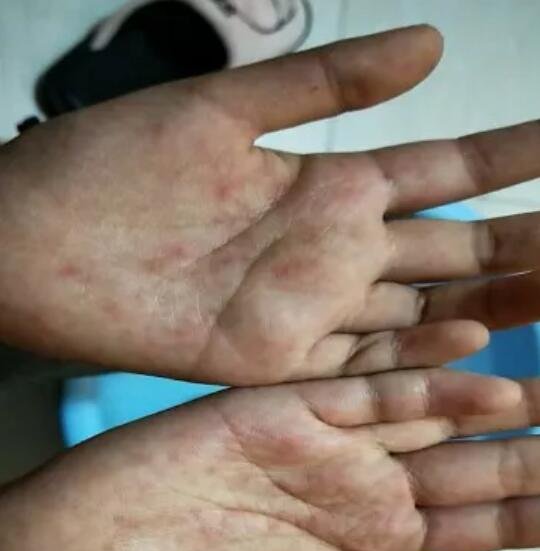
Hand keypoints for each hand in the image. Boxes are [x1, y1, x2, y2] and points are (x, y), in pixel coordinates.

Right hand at [0, 368, 530, 550]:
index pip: (471, 527)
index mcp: (359, 544)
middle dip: (530, 456)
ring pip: (426, 414)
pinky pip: (363, 386)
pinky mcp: (283, 406)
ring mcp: (322, 441)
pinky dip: (419, 374)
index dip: (530, 515)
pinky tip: (473, 356)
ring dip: (492, 404)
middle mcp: (351, 484)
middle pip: (465, 467)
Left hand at [1, 25, 539, 383]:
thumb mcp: (223, 109)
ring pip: (419, 306)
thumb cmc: (111, 170)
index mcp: (325, 182)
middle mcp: (331, 247)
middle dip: (518, 243)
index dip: (508, 159)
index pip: (443, 169)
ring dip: (487, 302)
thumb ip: (325, 81)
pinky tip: (475, 342)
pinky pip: (363, 356)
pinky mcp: (276, 356)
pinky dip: (419, 352)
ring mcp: (308, 304)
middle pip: (448, 246)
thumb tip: (431, 44)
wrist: (39, 247)